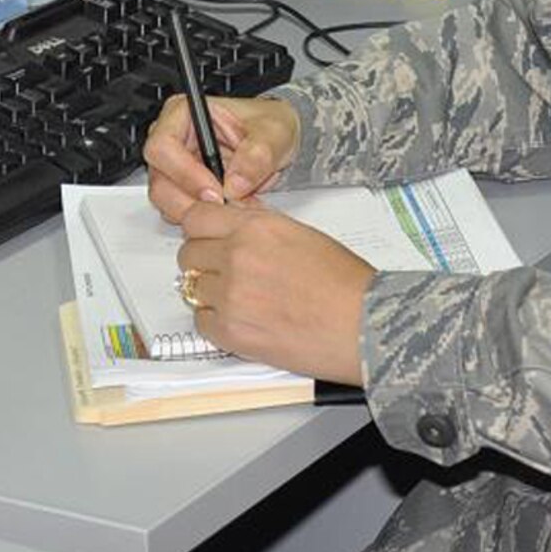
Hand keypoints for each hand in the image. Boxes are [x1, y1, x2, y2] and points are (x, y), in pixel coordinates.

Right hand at [143, 94, 298, 221]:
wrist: (277, 144)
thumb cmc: (269, 126)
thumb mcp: (274, 132)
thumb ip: (258, 153)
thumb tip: (235, 183)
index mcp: (183, 113)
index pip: (163, 146)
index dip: (185, 173)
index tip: (215, 190)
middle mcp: (173, 140)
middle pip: (159, 179)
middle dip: (191, 199)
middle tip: (225, 206)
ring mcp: (174, 167)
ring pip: (166, 200)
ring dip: (198, 211)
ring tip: (234, 206)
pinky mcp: (182, 189)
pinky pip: (179, 211)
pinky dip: (203, 218)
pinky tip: (229, 209)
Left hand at [178, 201, 372, 384]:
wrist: (362, 324)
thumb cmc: (344, 282)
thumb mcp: (300, 233)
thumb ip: (258, 226)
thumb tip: (231, 221)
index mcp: (255, 227)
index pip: (195, 219)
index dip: (199, 230)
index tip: (204, 238)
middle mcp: (237, 256)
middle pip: (188, 254)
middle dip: (203, 262)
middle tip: (225, 272)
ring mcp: (231, 295)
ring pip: (191, 288)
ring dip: (210, 292)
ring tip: (241, 299)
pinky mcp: (231, 331)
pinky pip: (202, 321)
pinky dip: (216, 321)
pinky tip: (243, 319)